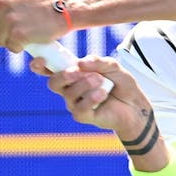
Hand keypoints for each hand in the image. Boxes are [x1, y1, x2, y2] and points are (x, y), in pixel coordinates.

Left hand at [0, 0, 66, 52]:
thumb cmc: (41, 4)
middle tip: (16, 28)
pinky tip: (31, 38)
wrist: (64, 10)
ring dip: (10, 41)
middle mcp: (1, 4)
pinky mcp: (18, 34)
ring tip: (25, 31)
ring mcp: (9, 20)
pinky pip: (11, 48)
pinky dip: (20, 47)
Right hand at [30, 55, 150, 138]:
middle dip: (63, 75)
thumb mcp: (112, 66)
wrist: (135, 104)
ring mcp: (75, 104)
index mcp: (72, 74)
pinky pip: (80, 108)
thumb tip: (81, 62)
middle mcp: (70, 89)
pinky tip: (103, 93)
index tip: (42, 59)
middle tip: (77, 71)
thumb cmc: (120, 83)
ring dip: (85, 84)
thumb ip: (97, 61)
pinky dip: (92, 98)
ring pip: (69, 94)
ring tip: (101, 80)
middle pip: (53, 83)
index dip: (40, 65)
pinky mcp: (84, 116)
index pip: (50, 69)